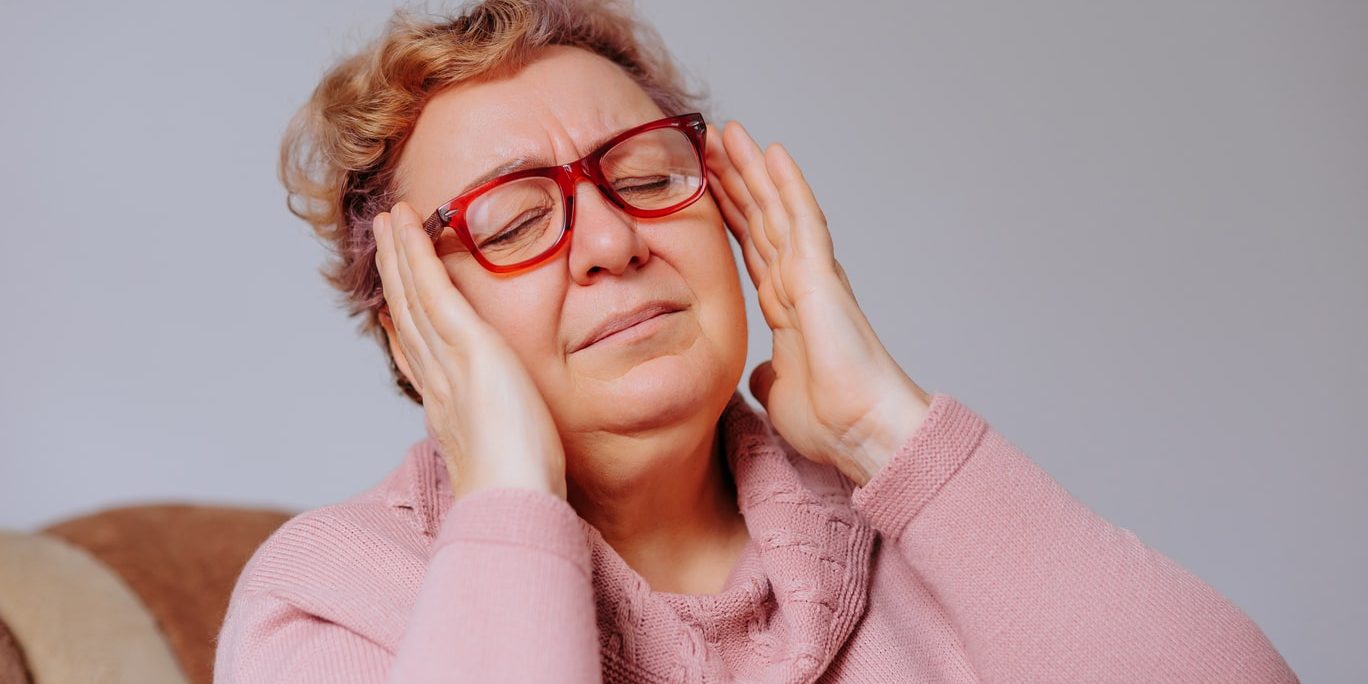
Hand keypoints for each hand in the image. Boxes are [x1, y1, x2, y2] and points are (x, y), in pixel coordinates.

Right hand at [372, 202, 567, 500]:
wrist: (513, 500)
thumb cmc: (524, 494)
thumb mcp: (515, 461)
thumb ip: (509, 443)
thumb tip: (516, 445)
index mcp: (450, 410)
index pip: (419, 358)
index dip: (401, 329)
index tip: (390, 307)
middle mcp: (440, 382)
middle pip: (407, 318)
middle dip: (394, 278)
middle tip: (382, 243)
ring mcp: (449, 361)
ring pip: (412, 296)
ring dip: (398, 254)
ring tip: (388, 220)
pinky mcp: (468, 344)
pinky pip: (433, 289)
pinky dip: (416, 255)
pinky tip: (407, 226)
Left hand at [705, 121, 932, 485]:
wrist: (862, 433)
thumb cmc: (832, 421)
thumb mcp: (779, 394)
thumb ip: (769, 374)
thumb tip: (761, 373)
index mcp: (788, 306)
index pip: (750, 247)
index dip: (728, 215)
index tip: (702, 186)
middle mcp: (800, 282)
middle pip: (759, 219)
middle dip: (733, 181)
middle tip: (707, 143)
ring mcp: (812, 274)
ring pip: (776, 208)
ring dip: (752, 169)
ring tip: (728, 132)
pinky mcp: (822, 275)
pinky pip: (802, 219)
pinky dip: (787, 185)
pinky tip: (771, 152)